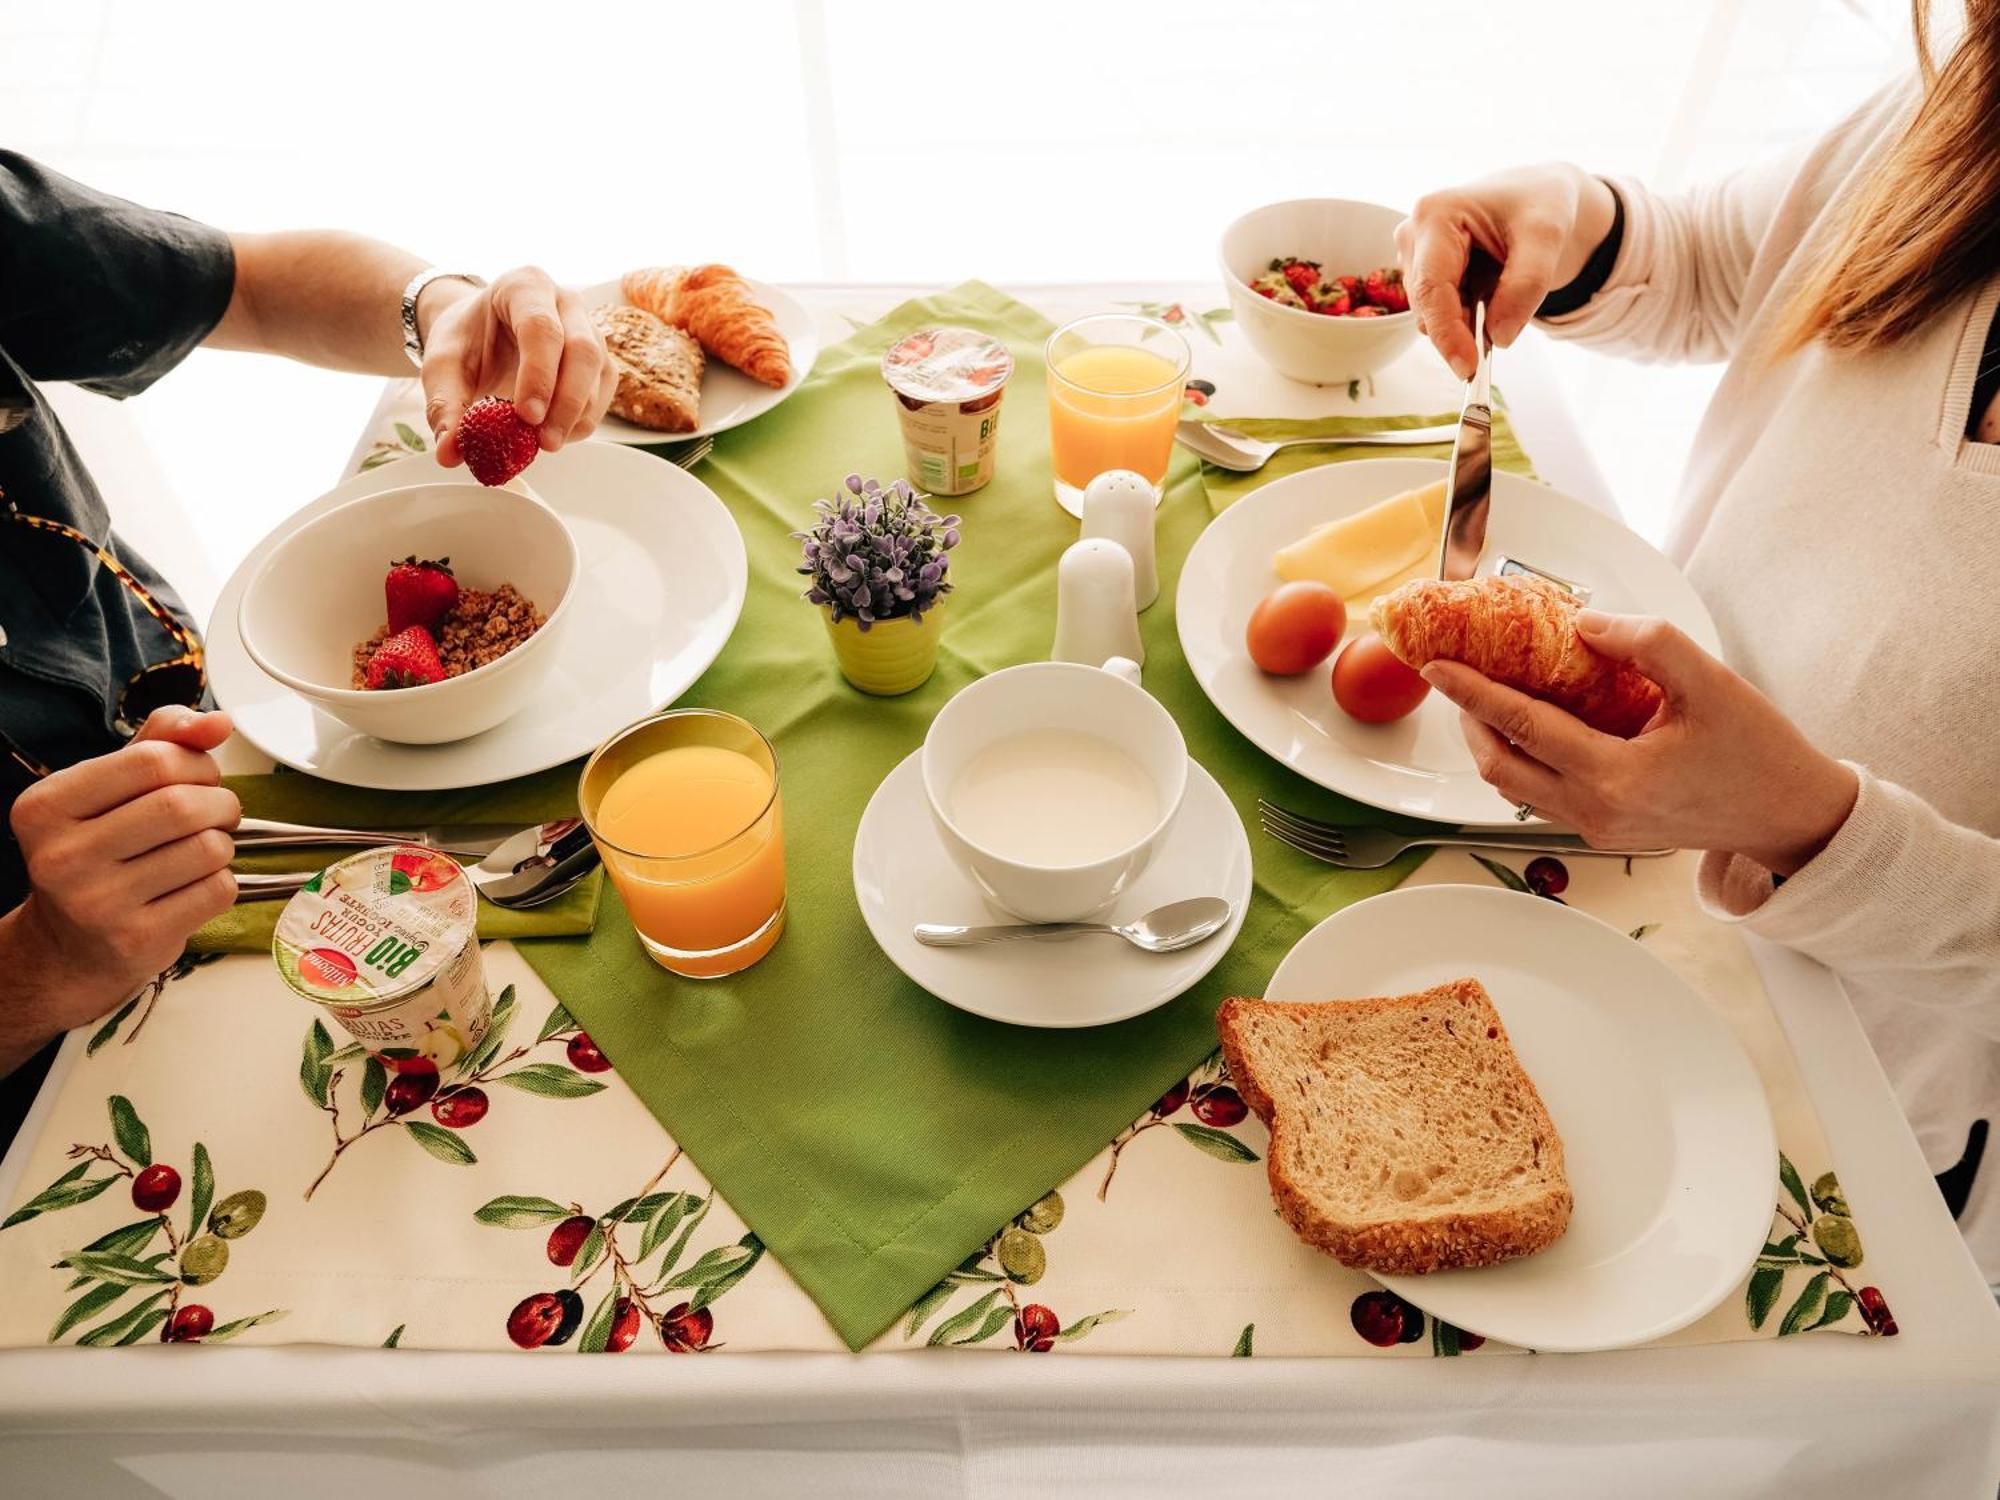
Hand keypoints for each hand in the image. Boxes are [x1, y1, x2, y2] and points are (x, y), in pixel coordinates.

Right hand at [2, 708, 240, 1052]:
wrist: (70, 947)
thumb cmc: (99, 852)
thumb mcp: (109, 789)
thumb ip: (161, 742)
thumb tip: (219, 721)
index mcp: (46, 806)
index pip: (152, 760)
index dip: (196, 762)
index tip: (199, 777)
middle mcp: (61, 856)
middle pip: (182, 805)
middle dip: (220, 802)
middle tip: (218, 812)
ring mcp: (97, 903)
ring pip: (208, 848)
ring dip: (223, 844)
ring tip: (202, 850)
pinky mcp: (136, 938)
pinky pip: (217, 890)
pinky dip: (222, 881)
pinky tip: (193, 886)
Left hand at [419, 267, 615, 465]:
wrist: (482, 332)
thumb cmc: (468, 339)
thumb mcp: (442, 365)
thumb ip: (443, 405)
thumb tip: (449, 453)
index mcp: (524, 287)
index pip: (541, 328)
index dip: (539, 375)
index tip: (525, 416)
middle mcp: (565, 302)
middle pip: (583, 350)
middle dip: (566, 402)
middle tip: (543, 441)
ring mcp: (589, 329)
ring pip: (600, 373)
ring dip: (577, 416)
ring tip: (545, 443)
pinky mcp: (599, 360)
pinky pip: (604, 392)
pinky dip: (583, 420)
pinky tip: (557, 433)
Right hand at [1395, 163, 1617, 378]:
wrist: (1536, 196)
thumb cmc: (1540, 204)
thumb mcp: (1548, 236)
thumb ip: (1526, 284)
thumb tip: (1499, 337)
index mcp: (1435, 215)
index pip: (1431, 288)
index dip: (1447, 333)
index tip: (1468, 368)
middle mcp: (1413, 233)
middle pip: (1427, 307)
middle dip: (1463, 328)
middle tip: (1507, 324)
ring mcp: (1412, 254)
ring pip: (1430, 314)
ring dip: (1466, 319)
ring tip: (1500, 287)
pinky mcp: (1420, 271)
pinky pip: (1437, 311)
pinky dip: (1465, 315)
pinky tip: (1487, 290)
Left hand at [1421, 612, 1858, 875]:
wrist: (1789, 814)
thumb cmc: (1758, 751)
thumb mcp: (1710, 681)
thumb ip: (1646, 643)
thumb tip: (1583, 623)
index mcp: (1617, 778)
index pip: (1523, 726)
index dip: (1472, 692)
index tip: (1436, 665)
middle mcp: (1595, 811)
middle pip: (1499, 767)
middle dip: (1469, 720)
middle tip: (1458, 676)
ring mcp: (1595, 827)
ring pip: (1513, 787)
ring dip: (1492, 740)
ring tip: (1489, 694)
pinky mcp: (1602, 829)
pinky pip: (1541, 793)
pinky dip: (1523, 756)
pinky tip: (1533, 720)